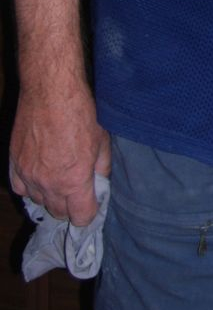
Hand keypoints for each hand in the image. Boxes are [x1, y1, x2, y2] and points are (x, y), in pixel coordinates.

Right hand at [9, 86, 110, 225]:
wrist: (51, 92)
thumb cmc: (80, 113)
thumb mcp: (102, 140)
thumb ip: (102, 167)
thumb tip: (101, 182)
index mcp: (75, 181)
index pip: (81, 217)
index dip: (88, 214)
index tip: (91, 205)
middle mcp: (50, 184)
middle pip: (59, 212)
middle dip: (70, 207)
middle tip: (77, 192)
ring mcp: (29, 175)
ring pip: (39, 202)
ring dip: (50, 197)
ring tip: (59, 181)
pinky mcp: (14, 164)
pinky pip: (20, 189)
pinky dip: (30, 187)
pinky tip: (39, 178)